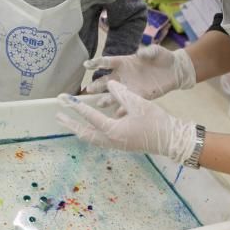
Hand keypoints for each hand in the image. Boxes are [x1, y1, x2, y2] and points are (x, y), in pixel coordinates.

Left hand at [57, 81, 196, 162]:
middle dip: (70, 123)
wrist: (171, 140)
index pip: (90, 116)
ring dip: (78, 130)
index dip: (77, 106)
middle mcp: (111, 140)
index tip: (65, 99)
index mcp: (114, 130)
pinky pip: (98, 140)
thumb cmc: (156, 121)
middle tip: (58, 115)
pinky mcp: (120, 145)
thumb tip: (109, 84)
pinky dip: (89, 134)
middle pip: (85, 133)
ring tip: (68, 123)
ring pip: (91, 139)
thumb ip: (121, 94)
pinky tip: (87, 129)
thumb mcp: (139, 103)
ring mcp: (115, 145)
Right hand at [85, 45, 195, 99]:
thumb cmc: (162, 57)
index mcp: (124, 62)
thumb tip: (140, 53)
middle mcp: (123, 75)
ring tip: (99, 103)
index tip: (86, 65)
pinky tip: (116, 114)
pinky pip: (128, 102)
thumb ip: (148, 52)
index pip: (107, 62)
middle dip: (97, 85)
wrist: (175, 70)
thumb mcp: (156, 51)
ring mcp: (130, 86)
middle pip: (106, 80)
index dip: (96, 63)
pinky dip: (122, 108)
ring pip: (114, 93)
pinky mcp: (139, 95)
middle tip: (89, 90)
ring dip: (106, 98)